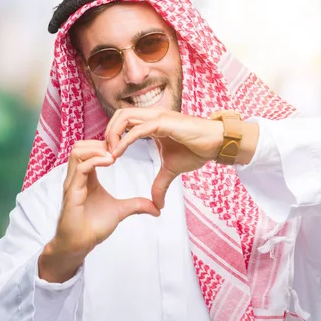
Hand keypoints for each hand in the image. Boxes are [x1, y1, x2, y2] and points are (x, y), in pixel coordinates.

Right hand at [38, 140, 159, 282]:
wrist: (79, 245)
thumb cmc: (94, 226)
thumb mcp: (121, 211)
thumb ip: (137, 205)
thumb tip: (157, 208)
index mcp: (87, 177)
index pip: (89, 150)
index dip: (105, 145)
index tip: (123, 148)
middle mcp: (77, 177)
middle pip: (80, 145)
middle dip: (99, 142)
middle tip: (118, 148)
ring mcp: (73, 183)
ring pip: (77, 152)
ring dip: (97, 149)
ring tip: (114, 156)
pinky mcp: (72, 192)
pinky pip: (81, 168)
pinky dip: (96, 161)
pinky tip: (110, 162)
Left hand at [105, 108, 224, 209]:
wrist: (216, 144)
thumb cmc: (197, 150)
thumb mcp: (172, 169)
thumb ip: (161, 184)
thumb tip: (158, 205)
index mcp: (152, 122)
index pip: (124, 121)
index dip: (113, 136)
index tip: (108, 156)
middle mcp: (153, 115)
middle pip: (119, 115)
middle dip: (107, 133)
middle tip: (104, 155)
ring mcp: (158, 116)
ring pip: (124, 117)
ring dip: (112, 135)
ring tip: (110, 154)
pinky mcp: (164, 122)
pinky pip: (137, 129)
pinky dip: (124, 141)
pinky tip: (118, 154)